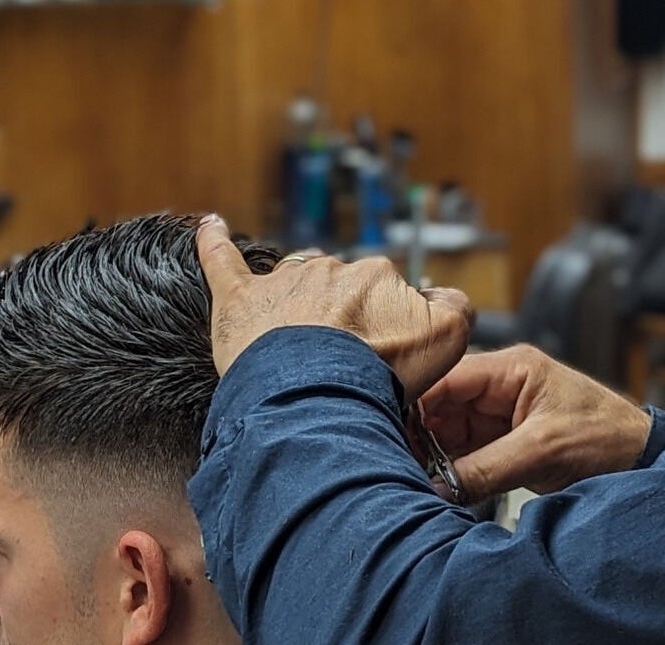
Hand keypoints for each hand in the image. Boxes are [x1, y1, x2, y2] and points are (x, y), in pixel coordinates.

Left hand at [195, 215, 472, 398]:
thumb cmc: (379, 374)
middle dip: (343, 320)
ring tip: (300, 347)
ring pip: (294, 283)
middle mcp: (331, 269)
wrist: (319, 398)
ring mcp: (284, 281)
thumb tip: (441, 296)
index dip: (384, 328)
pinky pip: (222, 260)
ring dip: (298, 305)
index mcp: (377, 275)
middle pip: (340, 289)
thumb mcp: (447, 340)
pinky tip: (209, 226)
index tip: (381, 358)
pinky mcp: (240, 299)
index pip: (384, 294)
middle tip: (343, 365)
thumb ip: (454, 308)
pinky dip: (213, 242)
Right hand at [420, 344, 652, 502]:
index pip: (446, 377)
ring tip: (412, 478)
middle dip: (420, 435)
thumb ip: (486, 468)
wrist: (641, 462)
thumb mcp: (542, 450)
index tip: (390, 431)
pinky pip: (464, 453)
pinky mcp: (504, 442)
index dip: (414, 403)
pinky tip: (434, 484)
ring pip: (447, 432)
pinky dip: (449, 469)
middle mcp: (500, 386)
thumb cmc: (607, 437)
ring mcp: (500, 415)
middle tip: (398, 463)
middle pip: (440, 405)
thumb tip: (438, 486)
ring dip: (432, 455)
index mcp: (511, 368)